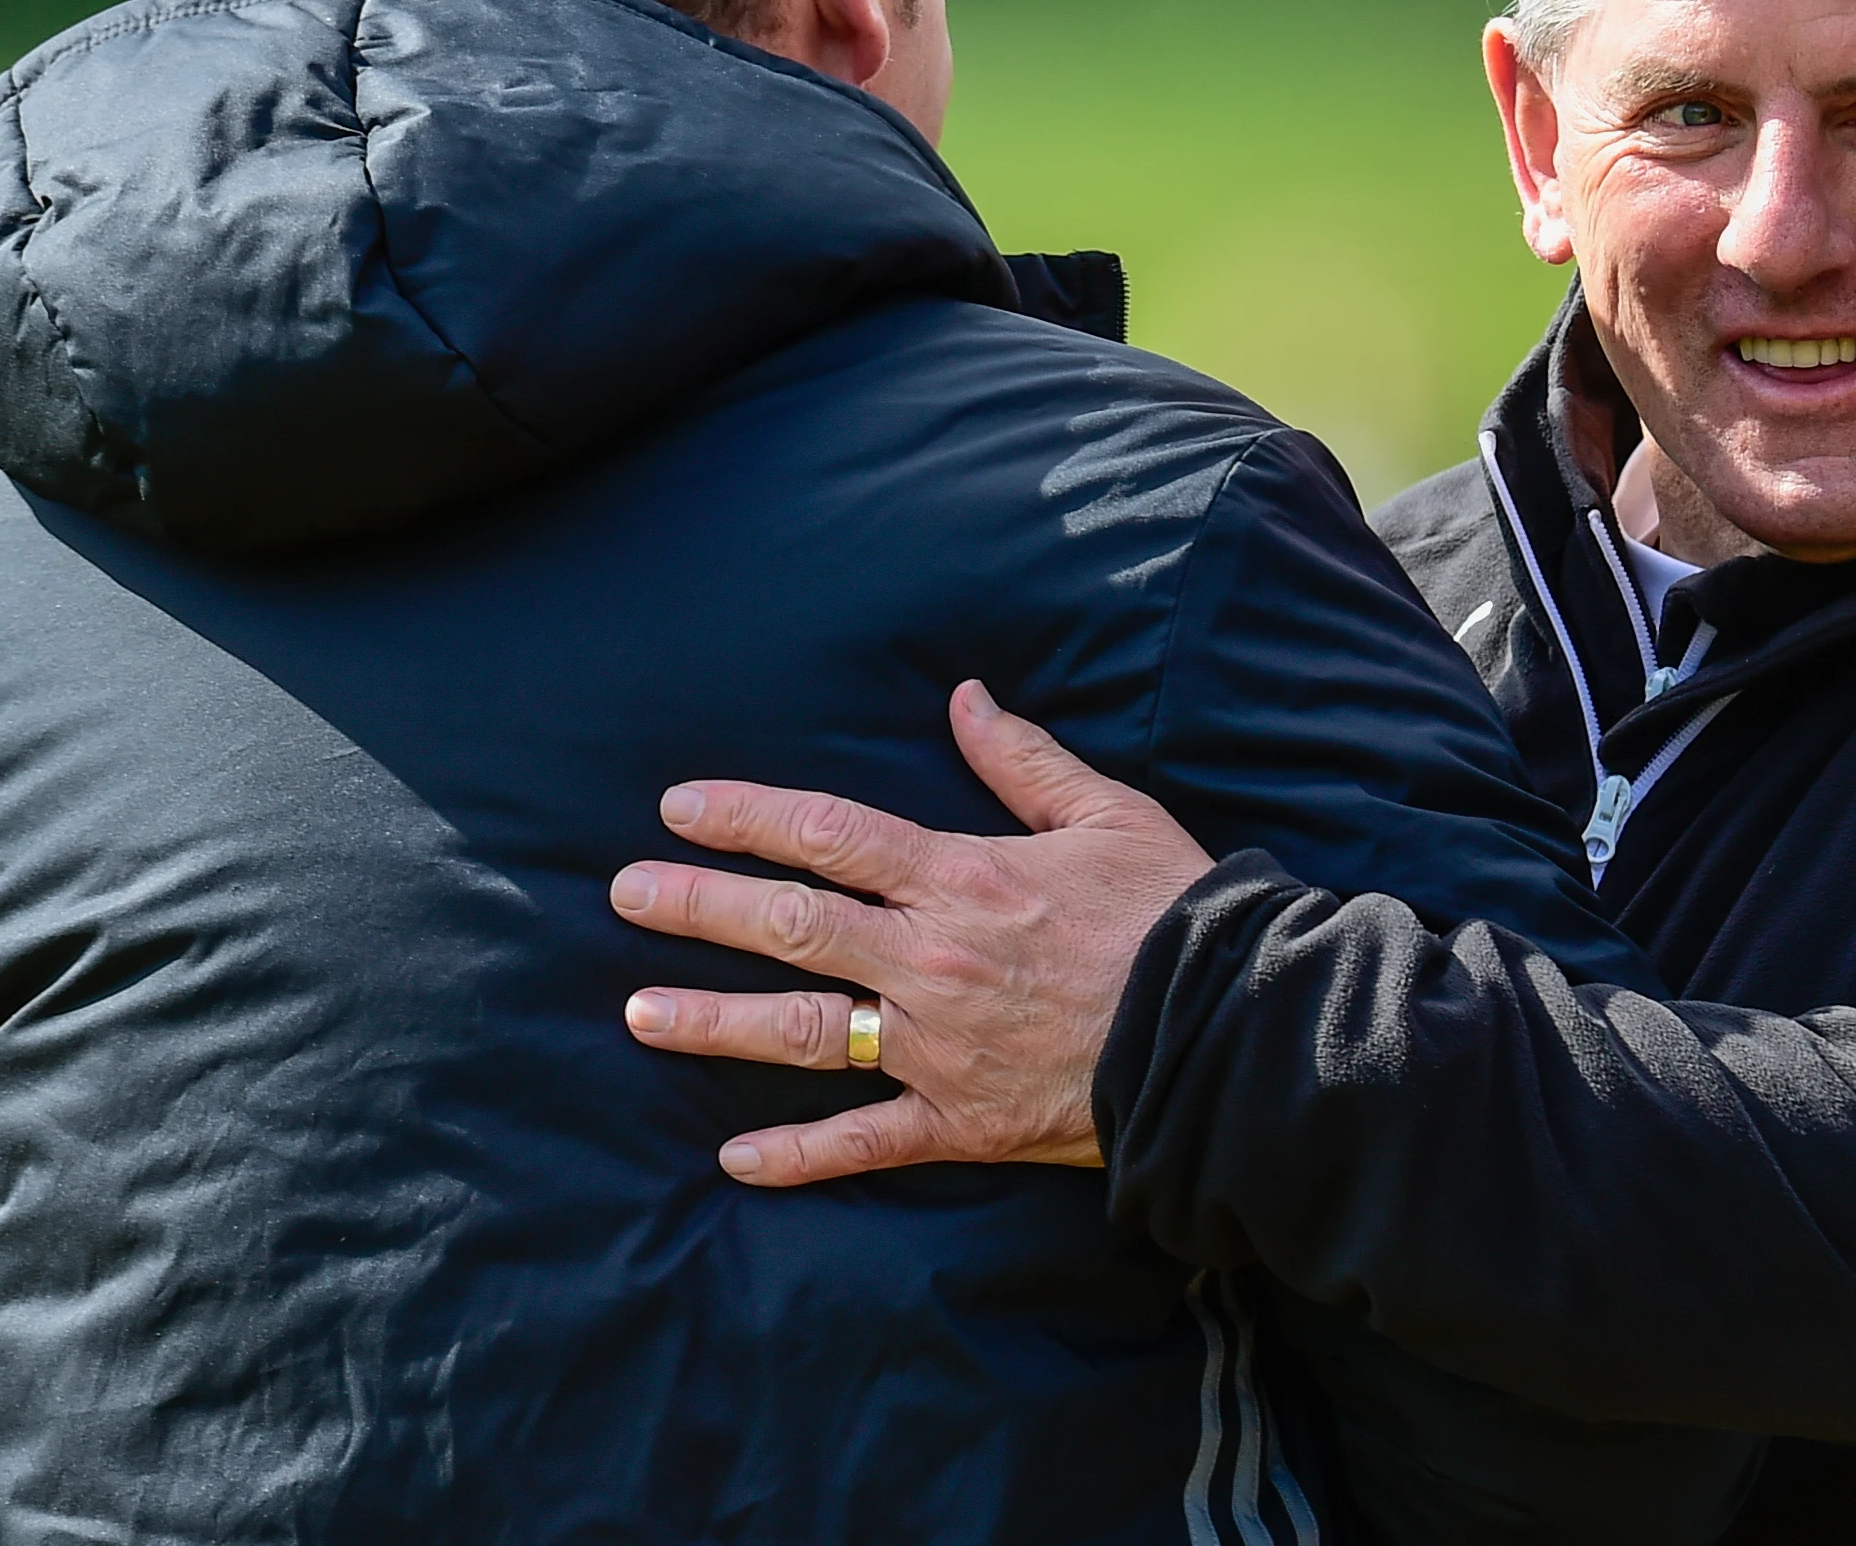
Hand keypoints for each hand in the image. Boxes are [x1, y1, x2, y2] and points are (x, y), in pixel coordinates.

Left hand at [609, 680, 1214, 1185]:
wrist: (1229, 1036)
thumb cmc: (1174, 915)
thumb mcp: (1108, 815)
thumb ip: (1025, 759)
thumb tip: (965, 697)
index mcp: (962, 877)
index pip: (830, 834)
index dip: (748, 816)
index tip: (680, 807)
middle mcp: (930, 959)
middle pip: (790, 925)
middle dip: (698, 907)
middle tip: (626, 895)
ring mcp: (937, 1047)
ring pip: (800, 1033)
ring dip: (712, 1022)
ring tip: (638, 1015)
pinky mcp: (960, 1120)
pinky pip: (863, 1141)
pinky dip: (797, 1155)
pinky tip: (732, 1158)